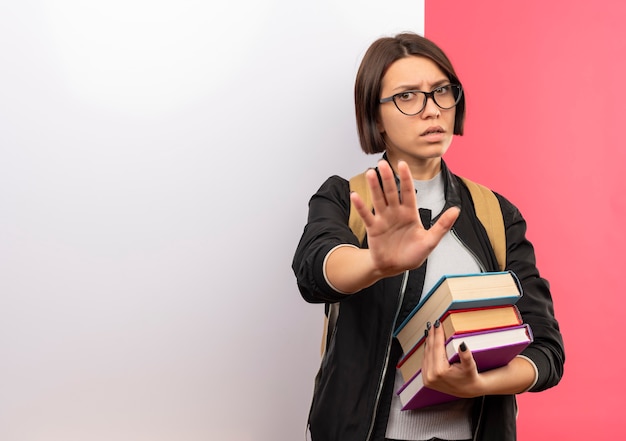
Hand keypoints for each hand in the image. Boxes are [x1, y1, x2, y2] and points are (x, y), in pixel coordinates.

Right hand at [350, 160, 459, 276]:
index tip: (403, 164)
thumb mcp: (430, 241)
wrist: (395, 267)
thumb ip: (442, 226)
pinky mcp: (373, 228)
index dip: (406, 178)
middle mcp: (396, 212)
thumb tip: (456, 210)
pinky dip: (361, 206)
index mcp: (410, 213)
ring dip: (374, 186)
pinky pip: (366, 215)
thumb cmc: (412, 254)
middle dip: (388, 177)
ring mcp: (383, 219)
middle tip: (382, 163)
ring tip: (371, 173)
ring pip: (378, 199)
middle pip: (391, 191)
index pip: (408, 191)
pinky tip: (355, 195)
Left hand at [420, 319, 482, 397]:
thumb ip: (466, 356)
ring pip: (426, 354)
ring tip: (430, 331)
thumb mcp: (470, 366)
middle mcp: (430, 375)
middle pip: (430, 350)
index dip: (438, 334)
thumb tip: (462, 344)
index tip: (438, 324)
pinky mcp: (426, 379)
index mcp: (440, 371)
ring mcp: (427, 378)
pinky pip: (425, 361)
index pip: (437, 347)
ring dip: (428, 342)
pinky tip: (429, 343)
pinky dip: (427, 351)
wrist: (468, 390)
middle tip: (433, 324)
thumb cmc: (470, 377)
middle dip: (432, 336)